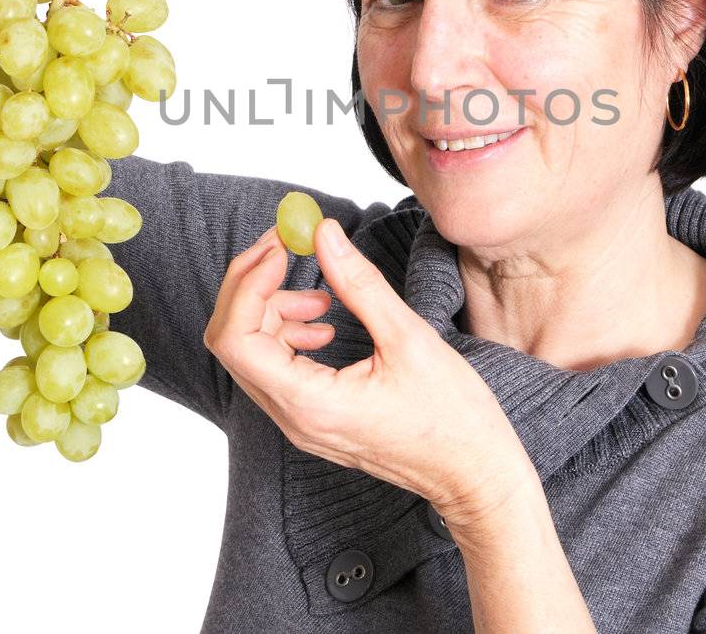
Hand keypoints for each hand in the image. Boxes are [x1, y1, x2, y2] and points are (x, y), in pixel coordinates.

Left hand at [202, 218, 532, 519]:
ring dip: (271, 309)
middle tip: (285, 245)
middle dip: (251, 285)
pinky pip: (275, 370)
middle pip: (232, 343)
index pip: (236, 340)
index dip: (248, 284)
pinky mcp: (313, 420)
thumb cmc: (452, 417)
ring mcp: (300, 424)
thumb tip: (322, 232)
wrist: (473, 474)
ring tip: (320, 294)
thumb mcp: (408, 338)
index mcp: (310, 404)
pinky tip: (325, 322)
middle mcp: (293, 419)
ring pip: (251, 355)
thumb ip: (359, 283)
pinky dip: (286, 334)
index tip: (280, 245)